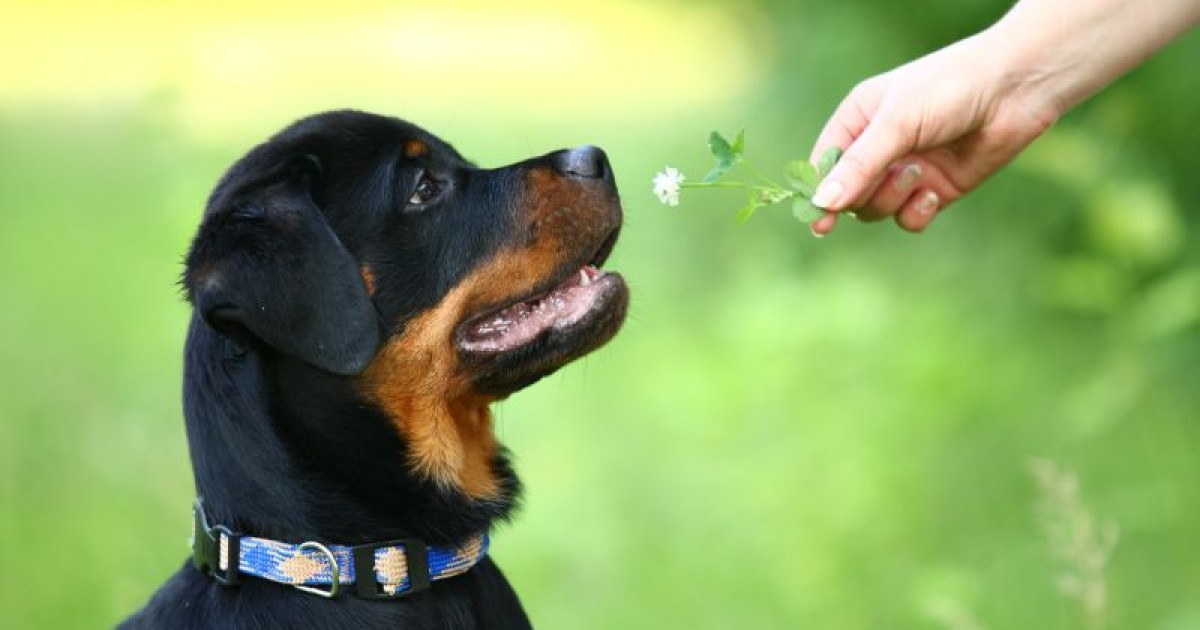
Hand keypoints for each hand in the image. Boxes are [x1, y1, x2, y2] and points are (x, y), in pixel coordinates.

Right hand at [807, 30, 1059, 235]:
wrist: (1015, 90)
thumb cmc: (950, 89)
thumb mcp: (897, 124)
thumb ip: (859, 166)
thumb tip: (821, 203)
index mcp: (857, 121)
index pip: (823, 165)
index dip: (819, 194)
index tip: (819, 222)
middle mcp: (877, 148)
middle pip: (848, 195)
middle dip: (868, 192)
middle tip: (896, 172)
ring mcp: (905, 171)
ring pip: (876, 210)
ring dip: (894, 198)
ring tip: (921, 173)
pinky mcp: (934, 190)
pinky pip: (908, 219)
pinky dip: (917, 213)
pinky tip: (935, 194)